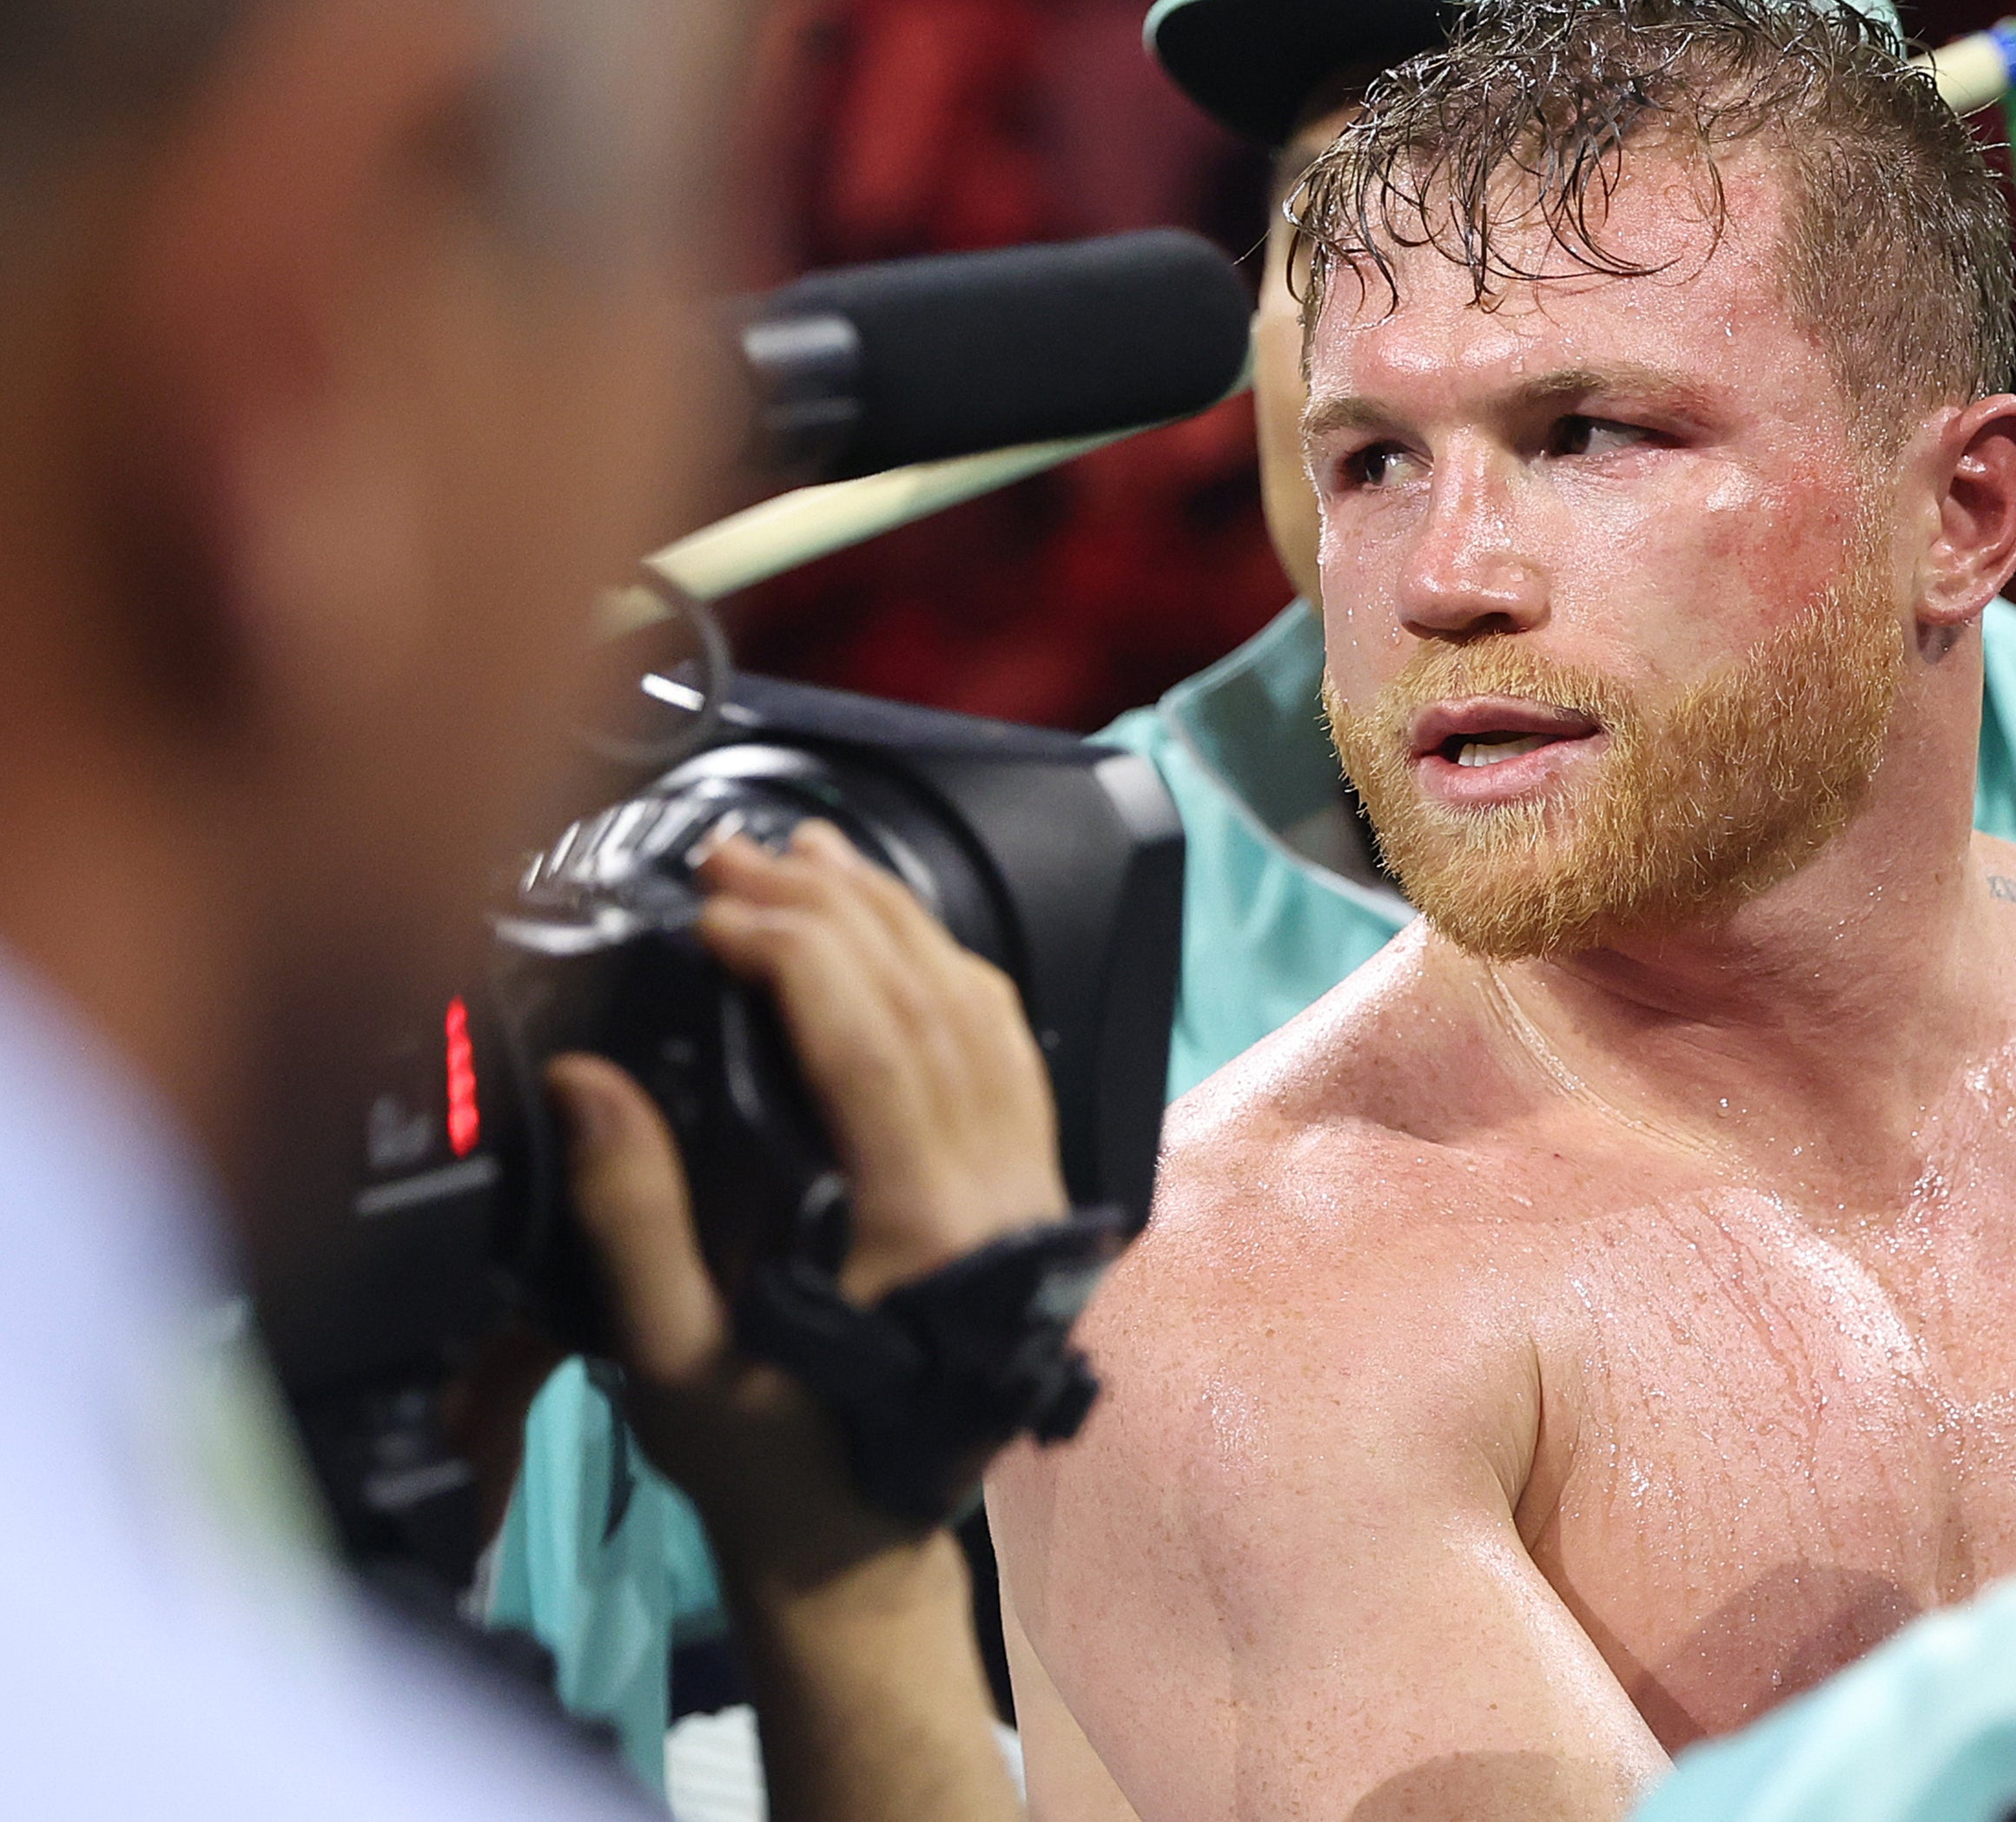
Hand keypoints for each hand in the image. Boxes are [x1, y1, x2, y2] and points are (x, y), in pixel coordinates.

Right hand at [545, 819, 1068, 1577]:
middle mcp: (1002, 1197)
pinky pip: (1010, 1049)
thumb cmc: (771, 1470)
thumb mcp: (675, 1358)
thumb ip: (632, 1213)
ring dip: (898, 920)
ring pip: (985, 1011)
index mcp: (924, 1234)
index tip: (712, 905)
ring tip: (810, 858)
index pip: (875, 1040)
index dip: (795, 950)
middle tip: (739, 855)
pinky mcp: (1034, 1193)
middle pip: (934, 1001)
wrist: (865, 1554)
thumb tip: (586, 1078)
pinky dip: (952, 973)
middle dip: (834, 908)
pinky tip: (895, 933)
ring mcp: (1032, 1190)